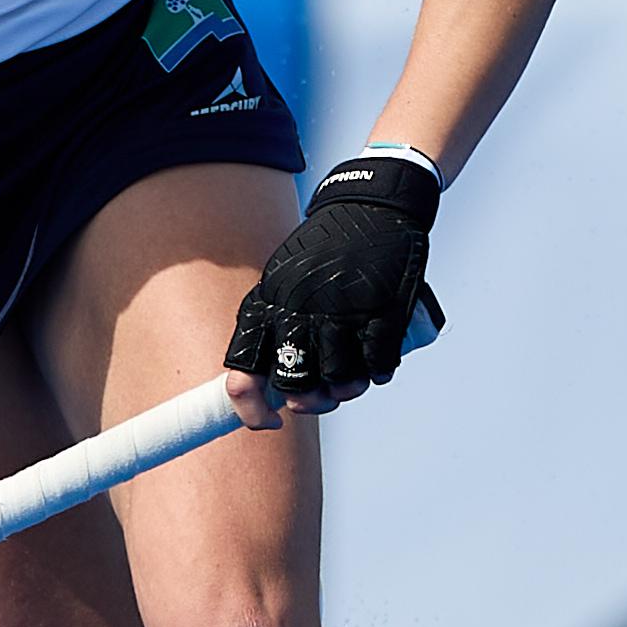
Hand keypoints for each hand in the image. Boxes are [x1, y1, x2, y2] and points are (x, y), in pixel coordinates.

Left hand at [223, 152, 436, 420]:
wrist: (371, 205)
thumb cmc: (323, 253)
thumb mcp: (282, 279)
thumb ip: (273, 328)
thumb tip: (270, 389)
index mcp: (267, 304)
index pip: (242, 372)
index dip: (250, 409)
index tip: (269, 422)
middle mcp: (299, 311)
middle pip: (294, 385)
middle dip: (308, 402)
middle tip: (320, 396)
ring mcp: (343, 312)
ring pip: (339, 381)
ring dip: (347, 389)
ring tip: (352, 377)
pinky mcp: (384, 310)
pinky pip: (379, 364)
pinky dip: (380, 370)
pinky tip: (378, 363)